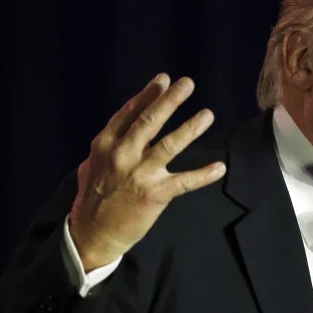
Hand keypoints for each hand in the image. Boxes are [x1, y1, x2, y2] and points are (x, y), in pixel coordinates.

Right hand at [68, 73, 224, 270]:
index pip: (130, 113)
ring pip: (169, 145)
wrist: (93, 233)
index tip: (164, 79)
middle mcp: (122, 155)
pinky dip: (203, 175)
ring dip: (191, 128)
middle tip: (187, 83)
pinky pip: (184, 182)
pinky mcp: (154, 195)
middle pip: (149, 122)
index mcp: (105, 144)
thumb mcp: (93, 164)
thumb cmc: (94, 197)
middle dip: (170, 100)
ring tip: (208, 114)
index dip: (148, 95)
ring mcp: (139, 174)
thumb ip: (109, 144)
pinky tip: (220, 168)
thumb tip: (122, 126)